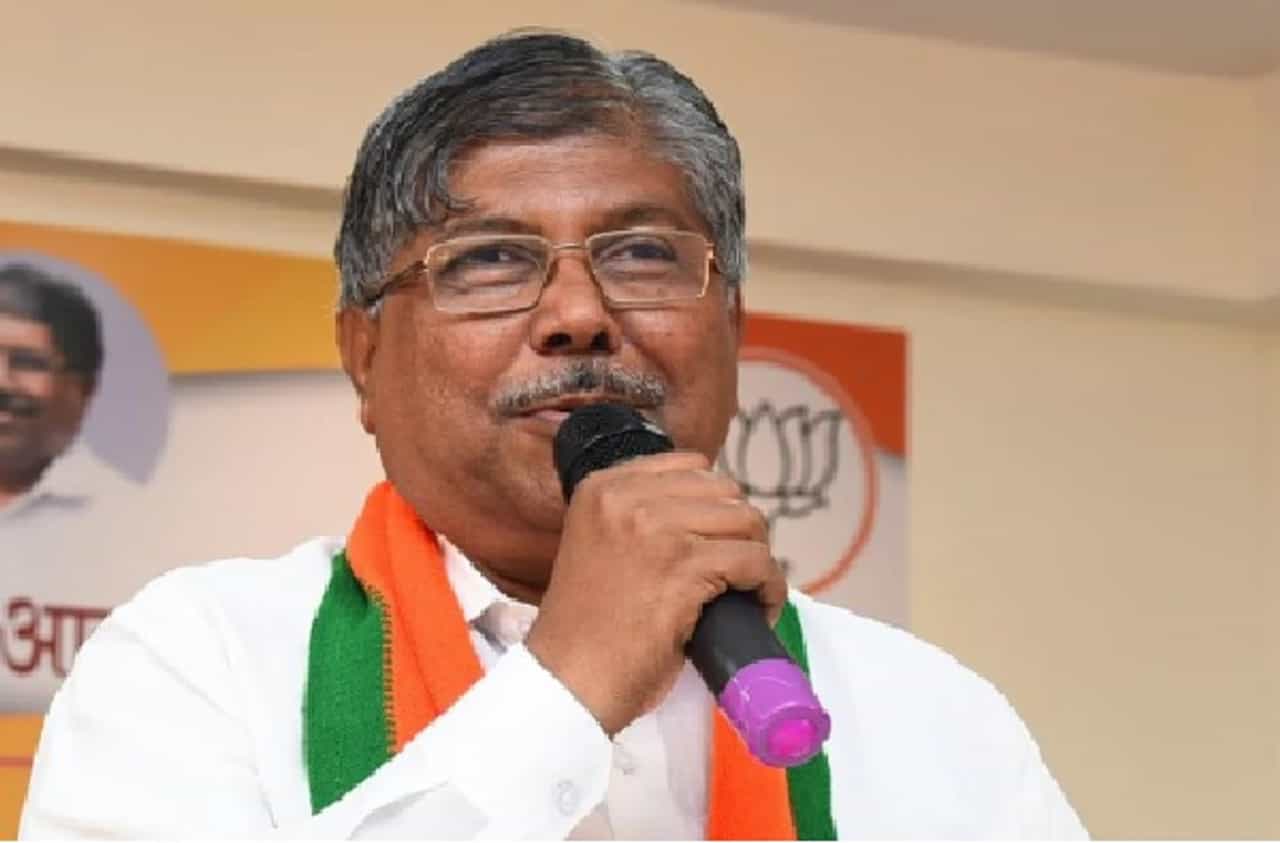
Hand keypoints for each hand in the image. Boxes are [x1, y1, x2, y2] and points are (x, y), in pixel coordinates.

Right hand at [525, 450, 785, 735]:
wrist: (569, 680)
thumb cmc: (587, 629)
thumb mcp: (598, 546)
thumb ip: (637, 519)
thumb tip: (709, 515)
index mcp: (602, 488)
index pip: (691, 466)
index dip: (716, 504)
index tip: (719, 539)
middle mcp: (627, 498)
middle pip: (725, 492)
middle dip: (741, 531)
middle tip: (739, 571)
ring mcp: (657, 529)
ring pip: (746, 522)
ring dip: (759, 559)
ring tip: (752, 591)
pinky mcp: (685, 567)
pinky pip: (756, 561)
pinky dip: (769, 586)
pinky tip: (761, 607)